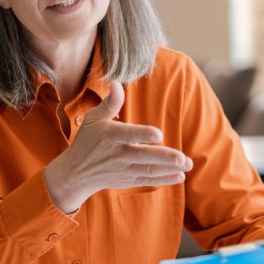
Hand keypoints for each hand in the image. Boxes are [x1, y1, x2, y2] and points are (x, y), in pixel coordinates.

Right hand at [44, 81, 191, 212]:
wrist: (76, 173)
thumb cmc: (87, 141)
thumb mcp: (93, 119)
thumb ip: (110, 103)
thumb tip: (117, 82)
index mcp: (109, 136)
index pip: (127, 135)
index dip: (142, 135)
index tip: (158, 135)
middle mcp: (117, 154)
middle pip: (143, 156)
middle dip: (164, 158)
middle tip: (183, 158)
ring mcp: (124, 169)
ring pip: (149, 170)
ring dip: (170, 168)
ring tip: (187, 164)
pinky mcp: (128, 180)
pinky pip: (148, 180)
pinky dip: (164, 179)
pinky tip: (180, 176)